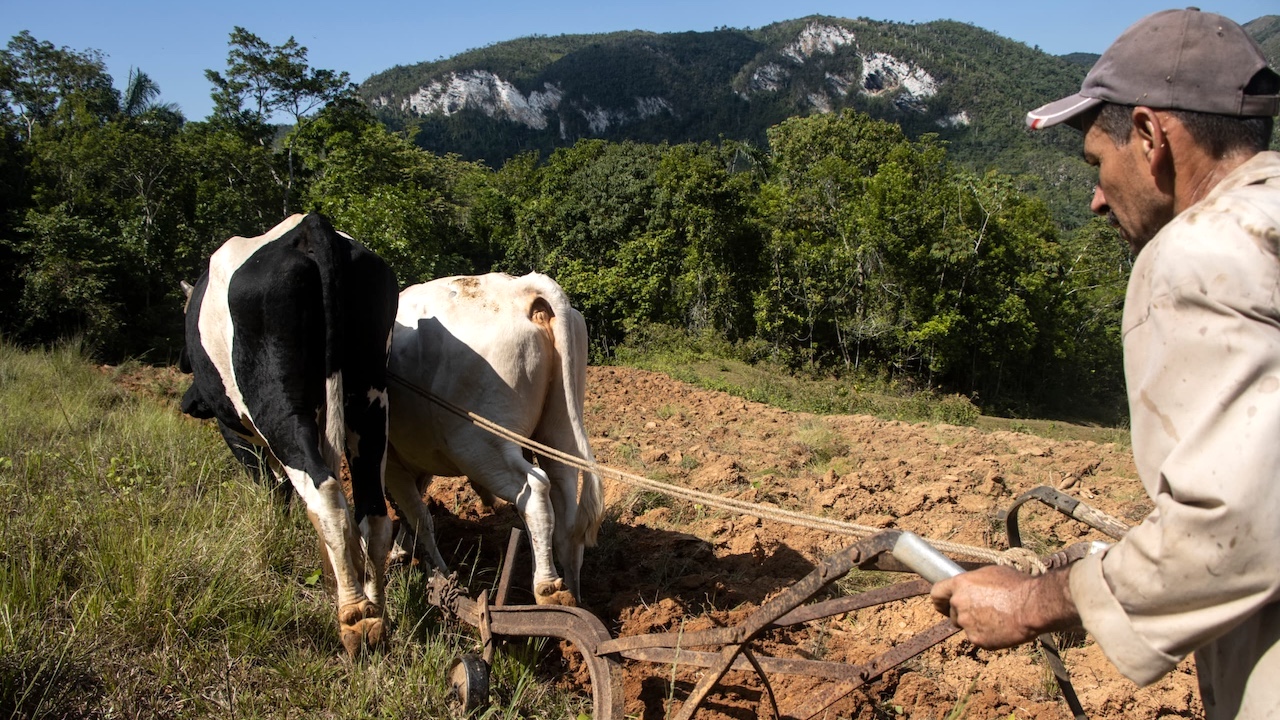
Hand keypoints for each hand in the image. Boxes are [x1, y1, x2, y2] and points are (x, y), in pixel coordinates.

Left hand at [930, 565, 1077, 648]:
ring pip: (965, 626)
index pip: (936, 593)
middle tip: (980, 612)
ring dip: (975, 624)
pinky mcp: (977, 639)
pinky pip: (977, 638)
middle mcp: (958, 603)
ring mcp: (966, 623)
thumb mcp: (991, 573)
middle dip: (962, 613)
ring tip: (996, 619)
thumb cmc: (1017, 586)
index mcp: (960, 584)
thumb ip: (974, 582)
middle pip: (952, 612)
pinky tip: (1001, 629)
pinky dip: (986, 636)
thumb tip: (971, 585)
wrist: (1032, 607)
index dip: (939, 599)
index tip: (943, 603)